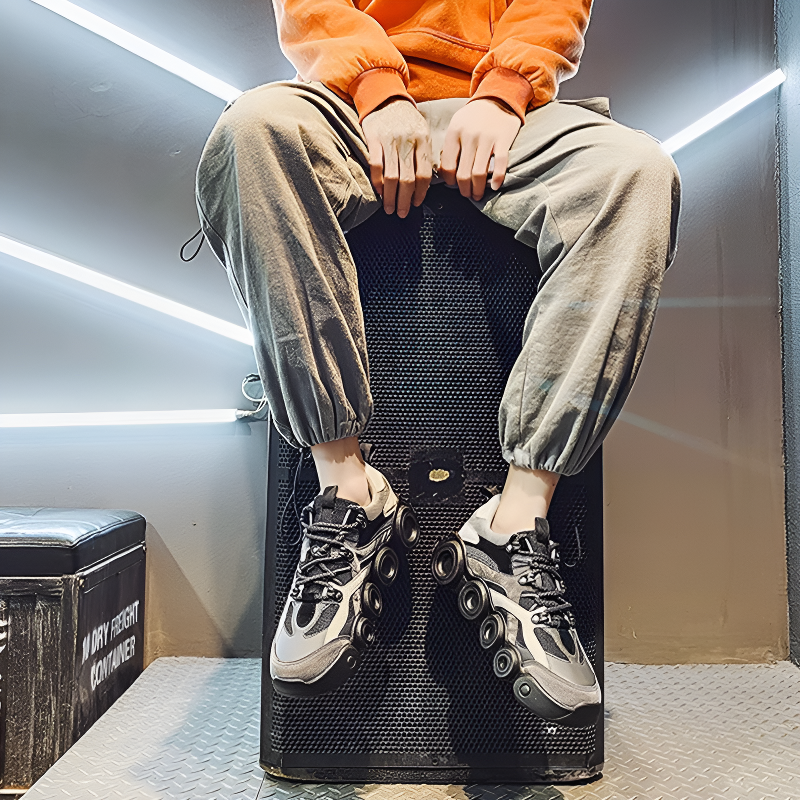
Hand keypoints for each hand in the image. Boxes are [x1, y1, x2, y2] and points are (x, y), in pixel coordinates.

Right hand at [361, 99, 431, 217]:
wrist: (385, 97)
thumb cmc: (405, 120)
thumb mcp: (422, 133)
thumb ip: (424, 155)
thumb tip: (425, 184)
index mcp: (423, 140)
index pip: (424, 174)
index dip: (420, 193)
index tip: (416, 204)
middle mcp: (407, 141)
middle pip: (408, 179)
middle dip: (405, 200)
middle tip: (402, 213)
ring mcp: (390, 140)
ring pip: (391, 176)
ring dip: (391, 197)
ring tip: (390, 208)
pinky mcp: (373, 139)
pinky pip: (376, 166)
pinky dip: (377, 182)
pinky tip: (379, 192)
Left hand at [439, 99, 521, 200]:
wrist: (498, 97)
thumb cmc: (474, 116)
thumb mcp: (456, 125)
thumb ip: (450, 146)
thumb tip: (445, 173)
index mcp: (454, 133)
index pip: (447, 167)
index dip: (450, 182)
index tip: (454, 185)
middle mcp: (469, 136)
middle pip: (463, 174)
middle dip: (464, 190)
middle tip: (467, 194)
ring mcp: (487, 138)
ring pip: (479, 173)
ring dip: (478, 189)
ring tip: (478, 194)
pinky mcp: (503, 139)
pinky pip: (500, 164)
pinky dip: (497, 178)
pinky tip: (494, 186)